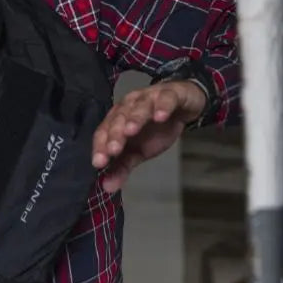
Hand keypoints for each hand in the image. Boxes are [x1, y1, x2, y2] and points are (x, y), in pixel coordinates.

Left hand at [91, 80, 206, 192]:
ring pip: (139, 106)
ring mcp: (149, 98)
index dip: (100, 146)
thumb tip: (107, 187)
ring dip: (134, 118)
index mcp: (117, 120)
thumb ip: (122, 168)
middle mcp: (129, 106)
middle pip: (118, 119)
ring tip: (131, 131)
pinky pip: (166, 99)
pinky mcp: (170, 94)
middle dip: (115, 134)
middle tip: (113, 150)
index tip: (99, 163)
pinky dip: (163, 106)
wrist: (183, 106)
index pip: (104, 132)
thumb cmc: (155, 128)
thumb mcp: (138, 151)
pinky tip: (160, 116)